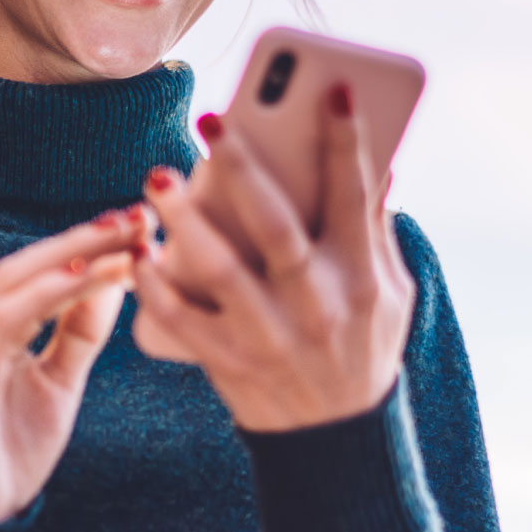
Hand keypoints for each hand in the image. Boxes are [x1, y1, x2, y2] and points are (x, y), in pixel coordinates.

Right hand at [0, 208, 147, 521]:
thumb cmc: (9, 449)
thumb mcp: (58, 383)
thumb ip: (79, 332)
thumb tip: (116, 278)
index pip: (40, 269)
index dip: (89, 243)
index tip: (142, 225)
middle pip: (29, 262)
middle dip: (88, 236)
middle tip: (141, 215)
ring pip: (18, 281)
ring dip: (76, 255)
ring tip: (127, 239)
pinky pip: (7, 319)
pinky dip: (50, 293)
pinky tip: (89, 277)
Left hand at [133, 84, 413, 431]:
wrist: (337, 443)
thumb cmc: (365, 347)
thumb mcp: (392, 293)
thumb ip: (377, 230)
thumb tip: (382, 164)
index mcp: (362, 278)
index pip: (356, 197)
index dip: (346, 141)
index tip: (332, 89)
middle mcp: (318, 305)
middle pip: (278, 227)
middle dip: (246, 169)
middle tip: (213, 119)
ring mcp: (270, 337)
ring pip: (221, 270)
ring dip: (186, 220)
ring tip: (158, 176)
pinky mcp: (229, 364)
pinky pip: (182, 321)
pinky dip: (156, 286)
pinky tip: (138, 250)